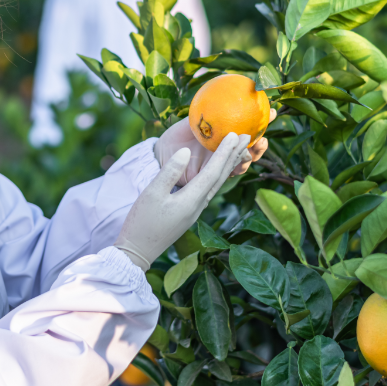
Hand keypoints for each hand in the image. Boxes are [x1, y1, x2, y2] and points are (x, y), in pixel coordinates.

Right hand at [114, 132, 251, 269]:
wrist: (138, 251)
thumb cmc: (141, 222)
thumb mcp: (152, 193)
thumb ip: (170, 171)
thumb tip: (186, 151)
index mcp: (192, 199)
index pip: (213, 171)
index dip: (224, 152)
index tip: (235, 134)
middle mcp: (199, 205)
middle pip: (221, 177)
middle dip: (234, 155)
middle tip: (248, 137)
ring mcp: (195, 210)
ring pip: (217, 183)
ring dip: (228, 164)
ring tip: (238, 149)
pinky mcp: (190, 213)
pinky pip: (210, 189)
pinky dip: (218, 175)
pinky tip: (218, 170)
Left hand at [153, 110, 274, 185]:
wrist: (161, 155)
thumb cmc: (177, 135)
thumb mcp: (192, 121)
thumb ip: (207, 111)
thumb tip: (221, 90)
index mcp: (225, 138)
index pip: (249, 131)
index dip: (262, 122)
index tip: (271, 111)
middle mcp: (226, 153)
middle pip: (251, 150)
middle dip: (261, 144)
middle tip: (264, 136)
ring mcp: (220, 166)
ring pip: (242, 163)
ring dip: (251, 156)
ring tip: (254, 148)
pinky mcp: (212, 179)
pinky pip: (227, 173)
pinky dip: (236, 166)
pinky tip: (239, 159)